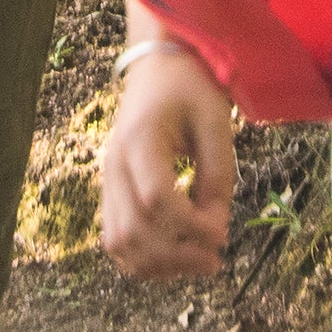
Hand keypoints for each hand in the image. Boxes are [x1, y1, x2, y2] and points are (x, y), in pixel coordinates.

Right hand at [99, 44, 236, 279]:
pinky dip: (143, 259)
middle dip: (176, 255)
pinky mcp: (111, 192)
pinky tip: (176, 258)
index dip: (190, 225)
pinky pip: (116, 239)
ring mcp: (108, 180)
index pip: (155, 197)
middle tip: (216, 261)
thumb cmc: (192, 90)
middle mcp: (115, 163)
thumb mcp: (216, 123)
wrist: (158, 66)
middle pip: (133, 229)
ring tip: (197, 263)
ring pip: (119, 243)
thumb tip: (215, 232)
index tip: (223, 235)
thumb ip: (218, 177)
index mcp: (140, 139)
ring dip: (158, 265)